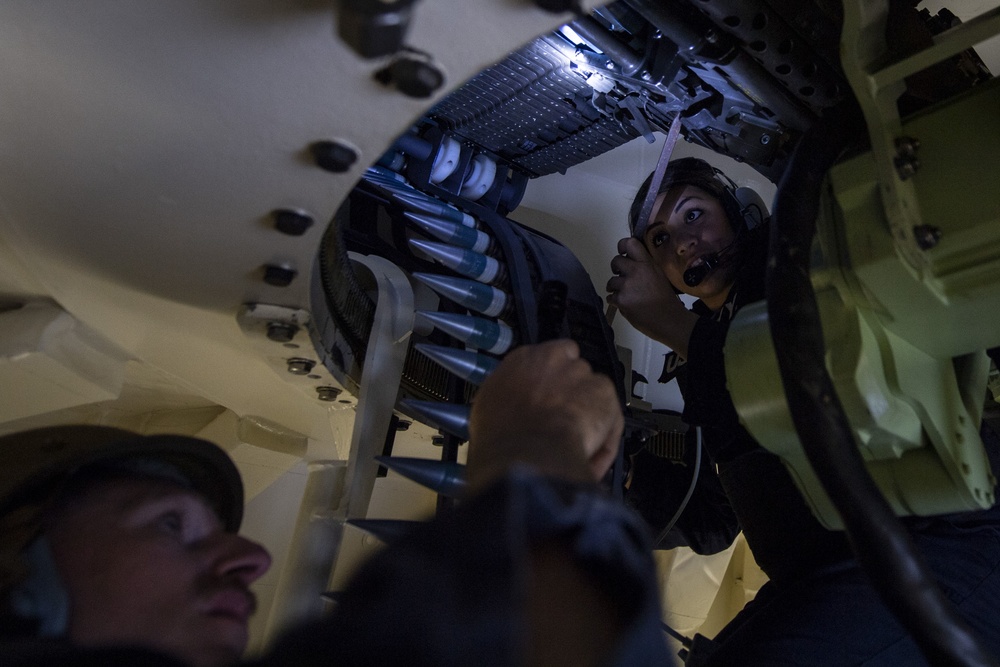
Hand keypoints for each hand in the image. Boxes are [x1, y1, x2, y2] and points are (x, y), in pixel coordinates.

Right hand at [466, 340, 622, 491]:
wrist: (526, 451)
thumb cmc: (500, 435)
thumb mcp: (487, 409)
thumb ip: (507, 398)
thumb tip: (510, 410)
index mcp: (523, 359)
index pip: (545, 358)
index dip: (551, 381)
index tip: (549, 398)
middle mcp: (554, 358)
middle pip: (573, 371)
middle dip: (573, 394)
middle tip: (565, 421)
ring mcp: (581, 373)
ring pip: (594, 392)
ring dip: (590, 414)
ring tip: (579, 445)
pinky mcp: (604, 391)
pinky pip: (610, 416)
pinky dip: (605, 437)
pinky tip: (590, 456)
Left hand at [606, 237, 697, 356]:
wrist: (668, 320)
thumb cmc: (666, 299)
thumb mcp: (659, 275)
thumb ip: (645, 266)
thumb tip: (631, 260)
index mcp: (647, 264)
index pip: (630, 244)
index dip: (622, 246)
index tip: (623, 252)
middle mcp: (635, 272)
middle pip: (615, 261)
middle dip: (616, 269)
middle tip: (623, 277)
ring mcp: (626, 286)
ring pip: (611, 282)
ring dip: (616, 288)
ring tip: (628, 295)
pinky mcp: (621, 300)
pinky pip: (610, 297)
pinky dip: (616, 301)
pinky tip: (627, 304)